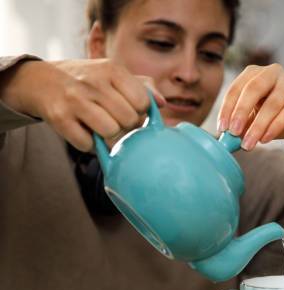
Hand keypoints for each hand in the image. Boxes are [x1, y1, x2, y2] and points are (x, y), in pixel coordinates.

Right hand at [0, 59, 164, 150]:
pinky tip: (85, 133)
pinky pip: (88, 144)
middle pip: (130, 120)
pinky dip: (90, 145)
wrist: (41, 81)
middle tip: (116, 122)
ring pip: (111, 132)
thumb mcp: (114, 75)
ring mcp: (75, 100)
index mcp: (112, 69)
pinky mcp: (59, 118)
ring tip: (102, 129)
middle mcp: (93, 82)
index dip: (140, 113)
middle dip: (127, 127)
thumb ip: (143, 87)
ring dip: (110, 137)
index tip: (131, 111)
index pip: (143, 102)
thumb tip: (162, 103)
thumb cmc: (88, 82)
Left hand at [216, 64, 283, 150]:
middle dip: (241, 112)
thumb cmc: (275, 117)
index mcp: (255, 73)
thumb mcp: (254, 121)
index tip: (222, 128)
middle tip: (233, 133)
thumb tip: (226, 139)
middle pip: (253, 89)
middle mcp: (273, 72)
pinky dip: (275, 127)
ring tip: (249, 144)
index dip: (227, 108)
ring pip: (272, 103)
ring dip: (258, 126)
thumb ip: (241, 126)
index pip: (237, 88)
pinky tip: (265, 139)